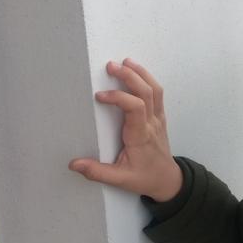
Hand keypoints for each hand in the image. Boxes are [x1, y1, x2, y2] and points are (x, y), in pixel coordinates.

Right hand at [69, 58, 183, 200]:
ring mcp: (158, 119)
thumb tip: (74, 164)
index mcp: (141, 136)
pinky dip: (148, 79)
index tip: (99, 96)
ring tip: (125, 62)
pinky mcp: (160, 118)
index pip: (134, 107)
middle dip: (129, 76)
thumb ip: (97, 171)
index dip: (118, 97)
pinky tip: (136, 72)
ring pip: (155, 90)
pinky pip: (158, 94)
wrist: (168, 180)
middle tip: (110, 66)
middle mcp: (152, 123)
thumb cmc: (145, 178)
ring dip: (140, 73)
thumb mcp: (120, 180)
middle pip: (146, 92)